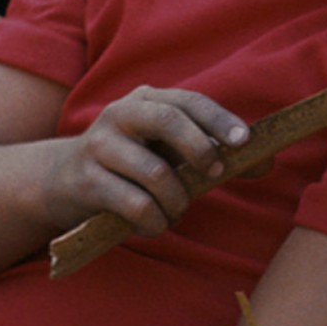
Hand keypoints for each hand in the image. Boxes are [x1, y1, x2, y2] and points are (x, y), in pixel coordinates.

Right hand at [52, 84, 247, 238]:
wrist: (58, 181)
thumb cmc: (129, 165)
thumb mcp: (167, 153)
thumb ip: (212, 154)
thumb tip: (268, 162)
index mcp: (145, 100)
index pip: (188, 101)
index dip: (218, 119)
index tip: (244, 141)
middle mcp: (120, 114)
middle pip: (167, 120)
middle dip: (199, 149)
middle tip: (214, 175)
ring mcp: (99, 146)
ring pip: (155, 172)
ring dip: (177, 201)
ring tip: (176, 212)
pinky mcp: (86, 181)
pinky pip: (135, 204)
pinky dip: (154, 221)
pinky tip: (154, 225)